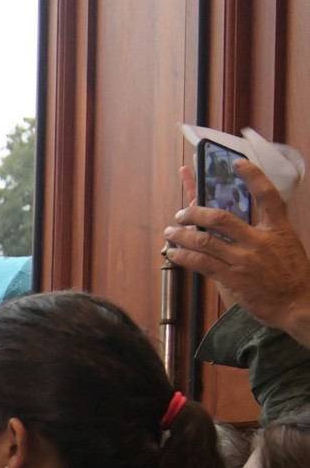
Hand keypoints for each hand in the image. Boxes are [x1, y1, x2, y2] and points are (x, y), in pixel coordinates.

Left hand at [165, 159, 309, 333]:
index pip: (267, 195)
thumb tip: (236, 225)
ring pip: (204, 241)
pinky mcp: (234, 278)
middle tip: (181, 214)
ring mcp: (245, 260)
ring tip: (170, 232)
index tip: (237, 162)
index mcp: (279, 229)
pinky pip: (201, 263)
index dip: (253, 175)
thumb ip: (265, 233)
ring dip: (182, 235)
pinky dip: (183, 257)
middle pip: (221, 218)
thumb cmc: (292, 276)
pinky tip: (173, 254)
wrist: (298, 305)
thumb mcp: (286, 245)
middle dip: (194, 212)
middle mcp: (260, 241)